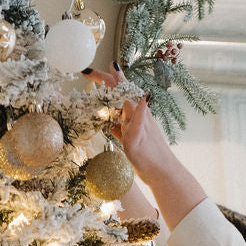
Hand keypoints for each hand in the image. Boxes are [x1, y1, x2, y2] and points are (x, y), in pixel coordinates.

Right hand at [83, 65, 175, 183]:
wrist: (161, 173)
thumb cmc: (149, 156)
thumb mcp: (138, 136)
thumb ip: (139, 114)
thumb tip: (144, 94)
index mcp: (135, 109)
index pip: (117, 86)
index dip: (102, 77)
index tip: (86, 72)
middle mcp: (135, 112)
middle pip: (115, 92)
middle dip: (101, 82)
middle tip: (85, 76)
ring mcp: (132, 122)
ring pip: (115, 105)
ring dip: (102, 98)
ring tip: (89, 92)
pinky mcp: (131, 133)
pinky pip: (116, 120)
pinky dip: (106, 116)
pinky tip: (100, 118)